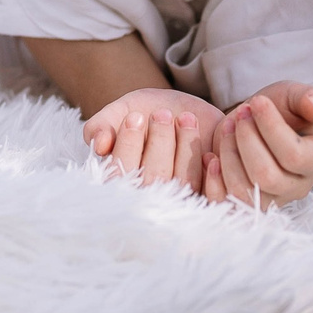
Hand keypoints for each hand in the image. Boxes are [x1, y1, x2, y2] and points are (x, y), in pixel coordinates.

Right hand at [81, 88, 219, 188]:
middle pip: (153, 178)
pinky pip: (213, 193)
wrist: (183, 111)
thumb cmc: (145, 112)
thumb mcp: (118, 112)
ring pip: (184, 182)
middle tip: (162, 113)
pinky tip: (209, 151)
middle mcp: (149, 198)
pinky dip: (212, 170)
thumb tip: (99, 145)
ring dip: (186, 147)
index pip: (120, 173)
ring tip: (186, 118)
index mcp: (122, 182)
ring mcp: (180, 200)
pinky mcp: (208, 198)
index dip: (127, 144)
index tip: (135, 116)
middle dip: (160, 141)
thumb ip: (101, 126)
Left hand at [201, 83, 312, 207]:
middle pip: (266, 176)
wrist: (253, 122)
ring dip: (228, 153)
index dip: (271, 127)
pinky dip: (213, 180)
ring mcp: (271, 199)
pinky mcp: (245, 204)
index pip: (295, 156)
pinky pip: (225, 203)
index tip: (257, 101)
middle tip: (241, 114)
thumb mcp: (296, 96)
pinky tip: (211, 156)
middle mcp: (297, 187)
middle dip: (246, 139)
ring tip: (228, 127)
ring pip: (243, 190)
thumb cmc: (279, 109)